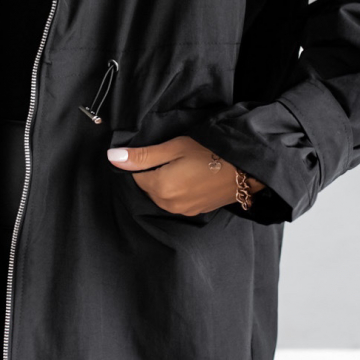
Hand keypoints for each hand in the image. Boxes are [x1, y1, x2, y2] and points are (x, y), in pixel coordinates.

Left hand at [106, 135, 265, 215]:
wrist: (246, 169)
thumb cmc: (211, 152)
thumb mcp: (175, 147)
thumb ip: (143, 156)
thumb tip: (113, 157)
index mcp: (160, 188)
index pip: (135, 176)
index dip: (143, 161)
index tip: (159, 151)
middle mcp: (168, 205)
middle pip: (148, 187)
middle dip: (153, 173)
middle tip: (173, 156)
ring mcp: (183, 211)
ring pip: (161, 195)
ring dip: (166, 182)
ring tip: (184, 165)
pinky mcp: (195, 211)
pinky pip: (176, 201)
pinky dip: (179, 189)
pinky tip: (192, 176)